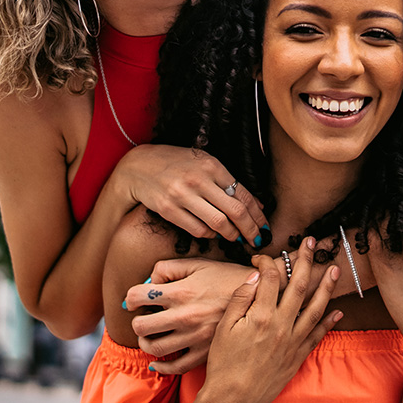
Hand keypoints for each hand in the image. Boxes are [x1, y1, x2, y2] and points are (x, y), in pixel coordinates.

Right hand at [117, 144, 264, 244]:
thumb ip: (227, 181)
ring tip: (237, 238)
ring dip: (231, 234)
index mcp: (211, 165)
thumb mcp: (203, 163)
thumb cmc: (175, 163)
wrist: (138, 166)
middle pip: (235, 211)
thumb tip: (255, 204)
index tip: (264, 226)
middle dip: (251, 229)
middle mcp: (198, 180)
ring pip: (218, 223)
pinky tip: (213, 233)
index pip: (243, 194)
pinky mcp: (168, 210)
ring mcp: (182, 195)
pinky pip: (197, 230)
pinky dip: (210, 235)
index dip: (258, 214)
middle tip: (257, 240)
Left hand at [125, 259, 255, 373]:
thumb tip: (149, 280)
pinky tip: (158, 361)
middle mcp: (184, 316)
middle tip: (143, 317)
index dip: (131, 297)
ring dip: (146, 342)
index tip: (136, 300)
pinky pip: (174, 368)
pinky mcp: (203, 353)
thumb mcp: (199, 265)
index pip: (137, 296)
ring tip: (152, 335)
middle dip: (137, 321)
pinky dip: (160, 367)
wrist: (260, 296)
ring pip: (154, 348)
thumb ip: (170, 268)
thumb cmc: (227, 278)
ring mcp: (194, 337)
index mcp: (181, 291)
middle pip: (141, 326)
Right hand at [201, 240, 342, 402]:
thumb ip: (240, 299)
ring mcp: (293, 341)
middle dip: (307, 261)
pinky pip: (318, 335)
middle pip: (299, 286)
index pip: (271, 278)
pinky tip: (338, 310)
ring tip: (334, 268)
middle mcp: (282, 325)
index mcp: (261, 316)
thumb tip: (254, 277)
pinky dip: (330, 322)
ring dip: (327, 286)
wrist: (232, 400)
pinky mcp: (298, 356)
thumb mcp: (223, 328)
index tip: (261, 258)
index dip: (267, 262)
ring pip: (316, 308)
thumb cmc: (223, 364)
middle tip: (312, 243)